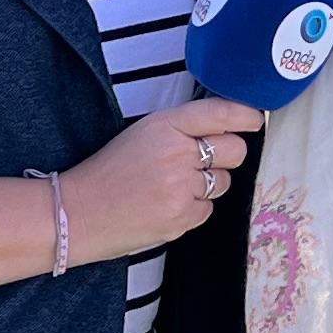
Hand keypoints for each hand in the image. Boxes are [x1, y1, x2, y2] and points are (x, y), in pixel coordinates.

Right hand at [71, 96, 266, 258]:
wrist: (77, 213)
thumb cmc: (108, 172)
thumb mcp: (141, 134)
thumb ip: (180, 129)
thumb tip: (222, 130)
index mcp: (164, 125)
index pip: (219, 114)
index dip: (244, 116)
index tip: (255, 119)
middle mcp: (177, 153)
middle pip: (234, 150)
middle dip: (227, 156)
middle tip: (203, 162)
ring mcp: (181, 188)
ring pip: (222, 183)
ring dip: (207, 185)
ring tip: (172, 187)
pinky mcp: (181, 217)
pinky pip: (206, 210)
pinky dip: (192, 209)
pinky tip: (165, 207)